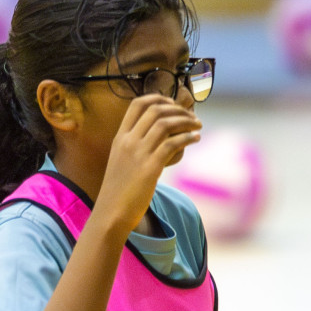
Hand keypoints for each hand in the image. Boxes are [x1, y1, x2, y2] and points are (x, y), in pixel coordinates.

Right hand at [94, 94, 202, 236]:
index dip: (158, 98)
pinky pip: (172, 144)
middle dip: (178, 109)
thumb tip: (157, 142)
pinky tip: (196, 138)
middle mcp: (128, 141)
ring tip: (198, 125)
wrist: (112, 212)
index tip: (173, 103)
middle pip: (155, 110)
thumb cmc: (120, 190)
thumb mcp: (122, 162)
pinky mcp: (150, 167)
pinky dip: (187, 137)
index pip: (138, 104)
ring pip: (165, 124)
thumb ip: (135, 148)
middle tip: (192, 116)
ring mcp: (138, 153)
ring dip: (186, 121)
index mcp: (120, 137)